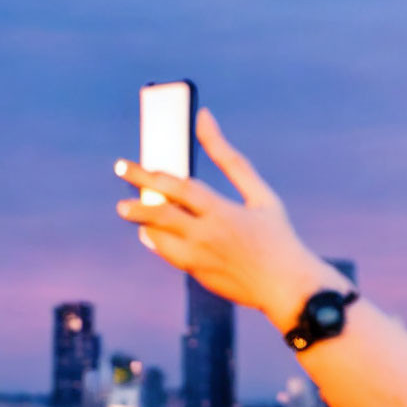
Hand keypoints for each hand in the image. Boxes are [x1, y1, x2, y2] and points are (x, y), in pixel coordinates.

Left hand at [114, 107, 318, 314]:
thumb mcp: (260, 193)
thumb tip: (203, 118)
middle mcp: (207, 236)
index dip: (149, 175)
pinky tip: (150, 231)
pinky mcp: (197, 275)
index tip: (127, 166)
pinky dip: (156, 240)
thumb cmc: (276, 234)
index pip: (178, 189)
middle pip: (160, 214)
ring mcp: (200, 259)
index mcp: (223, 212)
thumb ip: (229, 158)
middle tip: (120, 195)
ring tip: (129, 210)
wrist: (287, 288)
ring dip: (142, 222)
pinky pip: (168, 254)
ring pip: (158, 238)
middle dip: (135, 203)